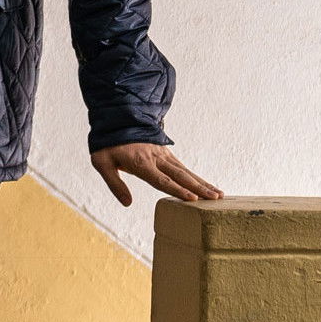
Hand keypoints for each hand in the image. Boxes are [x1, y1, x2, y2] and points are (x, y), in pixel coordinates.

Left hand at [90, 141, 224, 206]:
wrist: (116, 117)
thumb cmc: (107, 143)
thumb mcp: (102, 162)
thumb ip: (115, 184)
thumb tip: (128, 203)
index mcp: (141, 162)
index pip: (162, 180)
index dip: (177, 190)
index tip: (193, 199)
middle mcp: (156, 158)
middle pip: (181, 176)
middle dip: (199, 188)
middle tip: (215, 198)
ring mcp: (163, 155)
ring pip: (186, 171)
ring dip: (203, 183)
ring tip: (218, 195)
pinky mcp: (166, 153)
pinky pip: (183, 167)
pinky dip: (196, 177)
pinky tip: (207, 186)